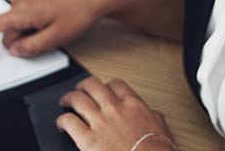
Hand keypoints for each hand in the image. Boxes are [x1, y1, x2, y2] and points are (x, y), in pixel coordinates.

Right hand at [0, 0, 119, 61]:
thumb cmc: (79, 12)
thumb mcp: (56, 38)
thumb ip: (30, 48)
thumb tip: (13, 50)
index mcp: (22, 10)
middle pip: (8, 31)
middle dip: (21, 41)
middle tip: (47, 37)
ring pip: (17, 24)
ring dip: (30, 31)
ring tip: (54, 25)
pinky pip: (24, 15)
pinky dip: (33, 22)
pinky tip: (52, 18)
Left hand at [57, 77, 175, 150]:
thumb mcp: (163, 131)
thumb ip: (155, 119)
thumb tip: (154, 116)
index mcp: (134, 105)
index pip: (116, 84)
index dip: (106, 86)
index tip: (103, 90)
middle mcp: (115, 109)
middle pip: (92, 85)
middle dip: (83, 86)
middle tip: (79, 90)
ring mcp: (100, 123)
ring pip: (77, 99)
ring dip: (69, 98)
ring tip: (65, 102)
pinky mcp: (88, 140)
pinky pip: (69, 122)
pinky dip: (63, 121)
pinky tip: (62, 124)